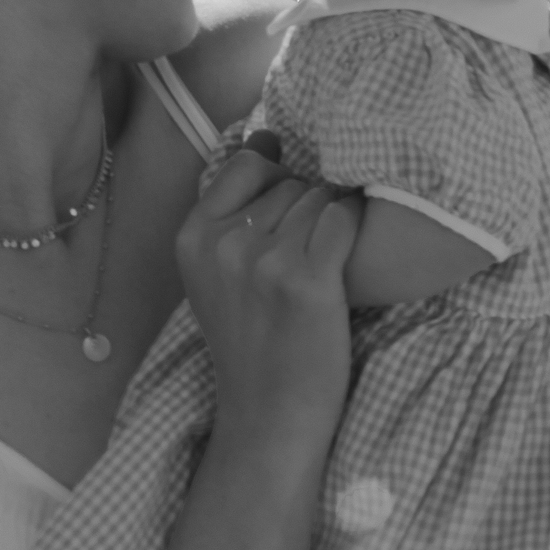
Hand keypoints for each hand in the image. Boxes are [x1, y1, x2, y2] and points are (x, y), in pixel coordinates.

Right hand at [176, 135, 355, 454]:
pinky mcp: (308, 279)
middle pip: (291, 183)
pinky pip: (346, 219)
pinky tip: (349, 261)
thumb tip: (268, 133)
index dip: (279, 181)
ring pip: (321, 198)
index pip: (249, 164)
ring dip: (334, 223)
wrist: (269, 416)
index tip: (288, 216)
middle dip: (309, 208)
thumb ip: (234, 208)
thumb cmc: (253, 342)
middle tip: (308, 256)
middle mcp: (223, 242)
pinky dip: (357, 231)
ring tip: (325, 266)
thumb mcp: (216, 273)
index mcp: (192, 237)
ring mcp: (264, 260)